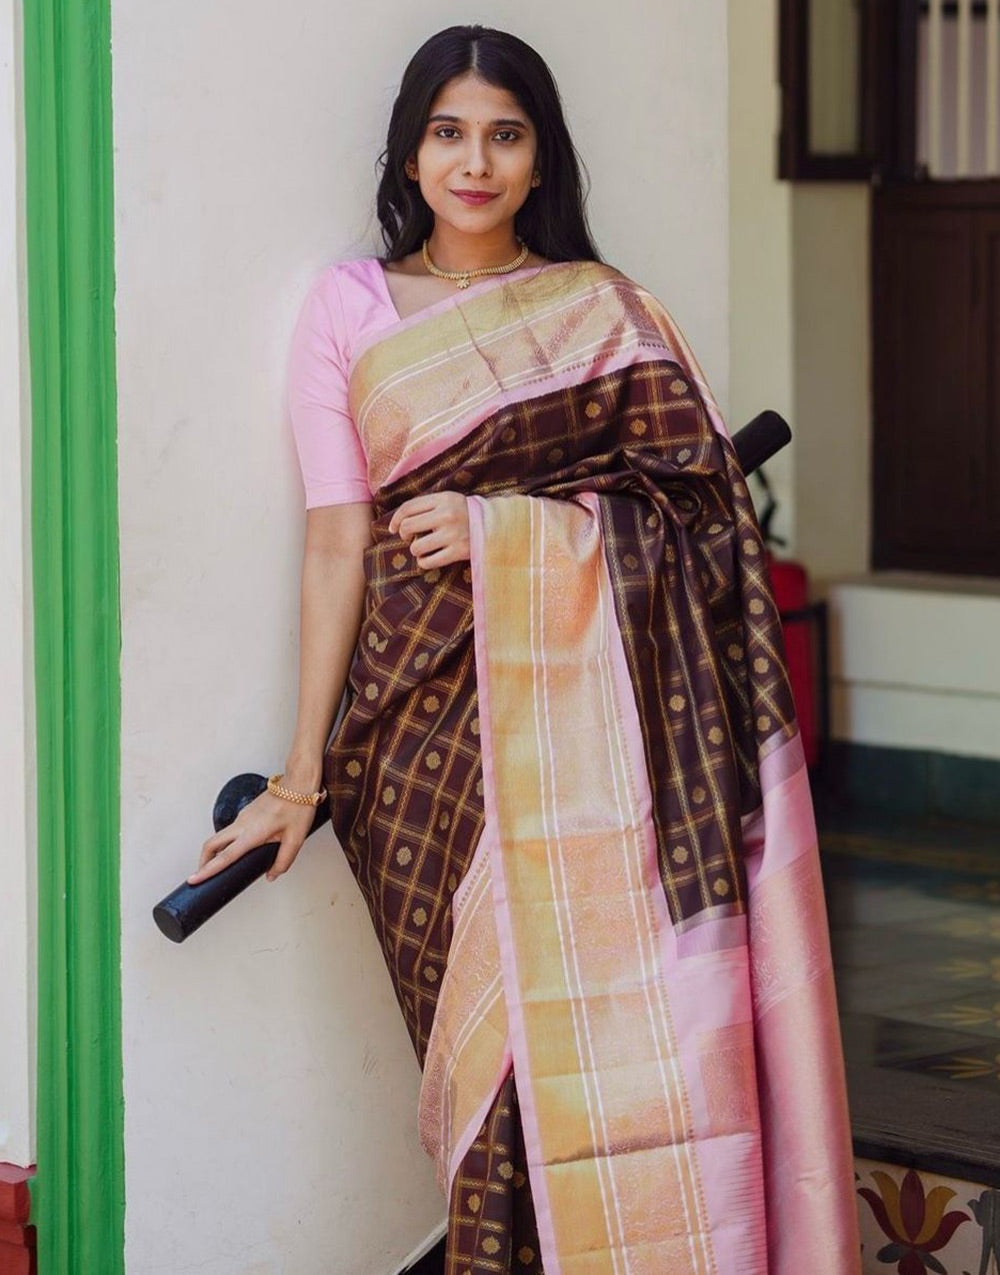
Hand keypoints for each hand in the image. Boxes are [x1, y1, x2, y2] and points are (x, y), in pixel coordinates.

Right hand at [187, 786, 317, 884]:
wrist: (299, 782)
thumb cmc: (298, 807)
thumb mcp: (295, 839)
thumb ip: (283, 861)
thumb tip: (271, 875)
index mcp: (252, 833)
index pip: (225, 856)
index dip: (208, 870)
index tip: (194, 879)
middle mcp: (243, 824)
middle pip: (211, 844)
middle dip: (203, 861)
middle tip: (201, 874)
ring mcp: (243, 816)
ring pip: (221, 835)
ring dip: (216, 850)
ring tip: (219, 865)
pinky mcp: (247, 812)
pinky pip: (232, 830)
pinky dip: (228, 841)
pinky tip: (238, 848)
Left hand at [387, 490, 469, 567]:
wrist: (498, 526)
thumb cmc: (467, 514)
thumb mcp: (450, 500)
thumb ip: (428, 505)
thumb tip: (399, 520)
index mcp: (443, 499)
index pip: (408, 508)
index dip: (395, 519)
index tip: (392, 528)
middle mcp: (447, 515)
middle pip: (408, 526)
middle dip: (403, 534)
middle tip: (408, 538)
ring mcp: (452, 534)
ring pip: (416, 546)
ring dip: (415, 550)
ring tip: (422, 549)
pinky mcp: (458, 552)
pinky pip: (428, 562)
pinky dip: (423, 562)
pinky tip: (428, 559)